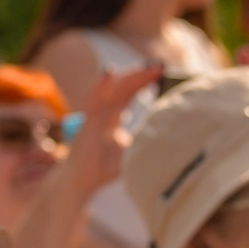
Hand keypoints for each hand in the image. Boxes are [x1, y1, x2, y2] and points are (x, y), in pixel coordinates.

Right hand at [61, 63, 152, 194]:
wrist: (80, 182)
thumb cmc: (102, 168)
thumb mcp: (130, 153)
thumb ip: (143, 142)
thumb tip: (168, 136)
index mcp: (114, 116)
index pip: (131, 93)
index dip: (145, 81)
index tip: (163, 72)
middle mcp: (105, 112)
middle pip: (124, 87)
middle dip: (142, 75)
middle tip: (161, 65)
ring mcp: (96, 116)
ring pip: (113, 89)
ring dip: (130, 76)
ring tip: (148, 67)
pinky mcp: (88, 123)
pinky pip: (94, 100)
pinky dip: (101, 85)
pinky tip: (109, 72)